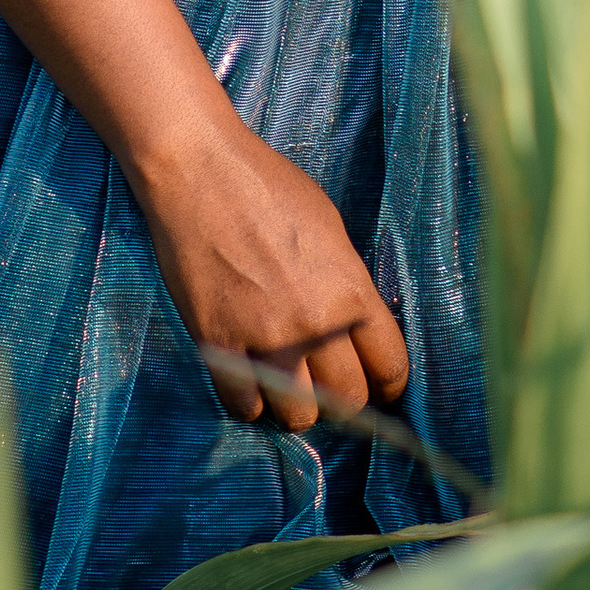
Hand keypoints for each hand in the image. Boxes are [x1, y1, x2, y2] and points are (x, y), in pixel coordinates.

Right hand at [131, 108, 409, 426]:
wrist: (199, 173)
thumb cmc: (269, 188)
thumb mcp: (330, 228)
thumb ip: (347, 284)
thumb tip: (355, 327)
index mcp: (351, 290)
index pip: (389, 366)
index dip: (388, 384)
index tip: (379, 388)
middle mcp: (315, 324)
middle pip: (347, 400)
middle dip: (344, 399)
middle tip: (330, 386)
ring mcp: (265, 339)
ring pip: (298, 416)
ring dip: (297, 407)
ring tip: (288, 386)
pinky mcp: (218, 346)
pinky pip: (244, 407)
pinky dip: (250, 403)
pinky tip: (250, 383)